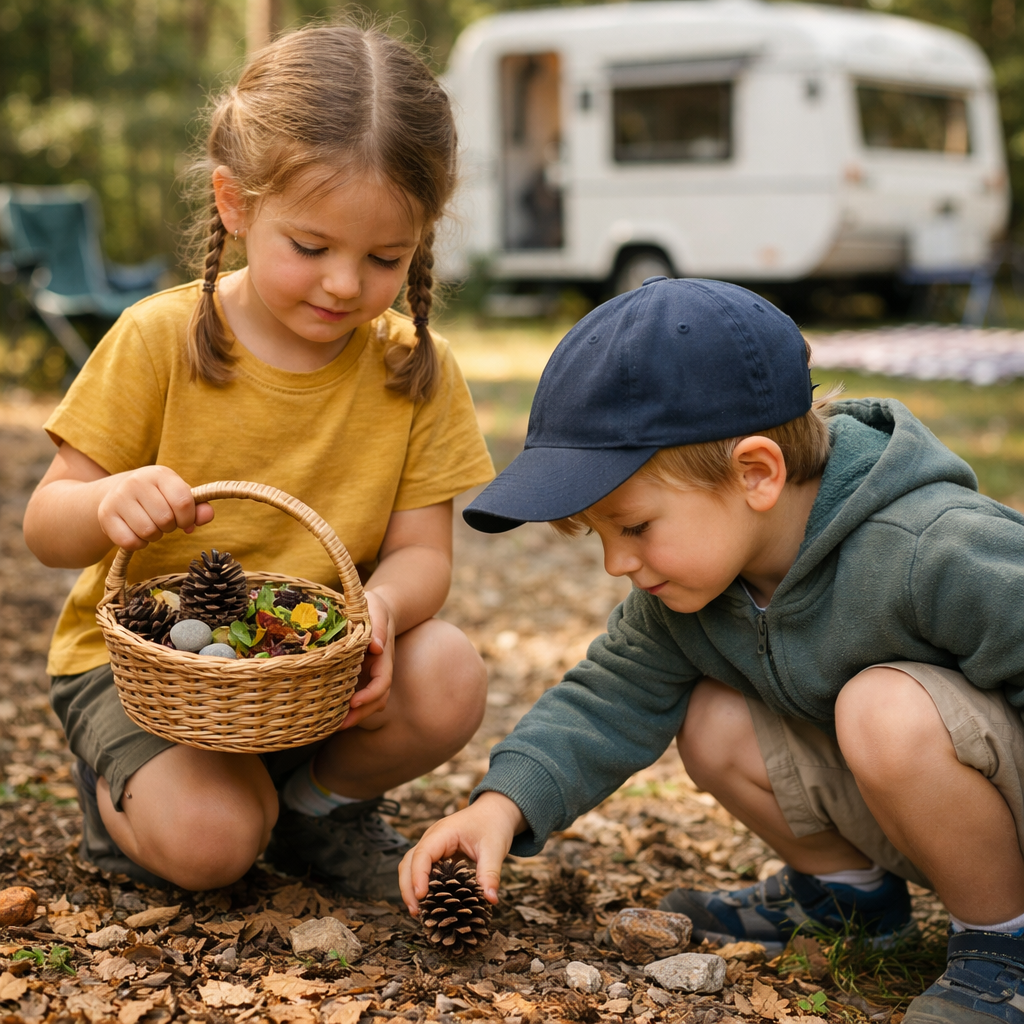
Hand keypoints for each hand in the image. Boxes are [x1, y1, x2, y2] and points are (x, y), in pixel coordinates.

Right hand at [96, 466, 212, 550]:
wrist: (118, 494)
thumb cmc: (158, 497)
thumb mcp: (178, 496)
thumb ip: (198, 507)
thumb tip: (207, 515)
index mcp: (160, 474)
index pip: (183, 502)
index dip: (188, 518)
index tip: (184, 520)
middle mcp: (136, 481)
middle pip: (165, 519)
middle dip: (170, 527)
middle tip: (163, 521)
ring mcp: (118, 497)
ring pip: (148, 532)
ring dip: (154, 536)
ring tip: (150, 525)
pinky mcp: (105, 515)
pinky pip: (130, 542)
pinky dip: (138, 543)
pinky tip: (136, 532)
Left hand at [341, 590, 394, 729]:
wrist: (378, 608)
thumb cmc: (374, 607)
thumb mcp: (376, 609)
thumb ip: (377, 626)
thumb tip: (376, 647)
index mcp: (383, 657)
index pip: (383, 682)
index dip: (370, 695)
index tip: (354, 702)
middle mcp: (379, 669)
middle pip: (377, 699)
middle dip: (361, 714)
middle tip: (339, 724)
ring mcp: (370, 674)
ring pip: (369, 702)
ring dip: (355, 715)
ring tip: (333, 725)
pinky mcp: (360, 675)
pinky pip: (357, 695)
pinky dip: (347, 707)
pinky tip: (330, 711)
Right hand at [399, 791, 525, 915]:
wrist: (496, 810)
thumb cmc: (493, 824)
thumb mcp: (495, 848)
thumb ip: (491, 874)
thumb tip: (490, 899)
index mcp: (444, 832)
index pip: (422, 853)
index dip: (418, 875)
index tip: (421, 897)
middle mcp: (433, 837)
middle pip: (409, 861)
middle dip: (408, 887)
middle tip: (416, 912)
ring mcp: (433, 845)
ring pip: (410, 865)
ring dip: (410, 887)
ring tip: (418, 911)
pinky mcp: (437, 853)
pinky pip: (421, 869)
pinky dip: (420, 884)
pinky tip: (427, 902)